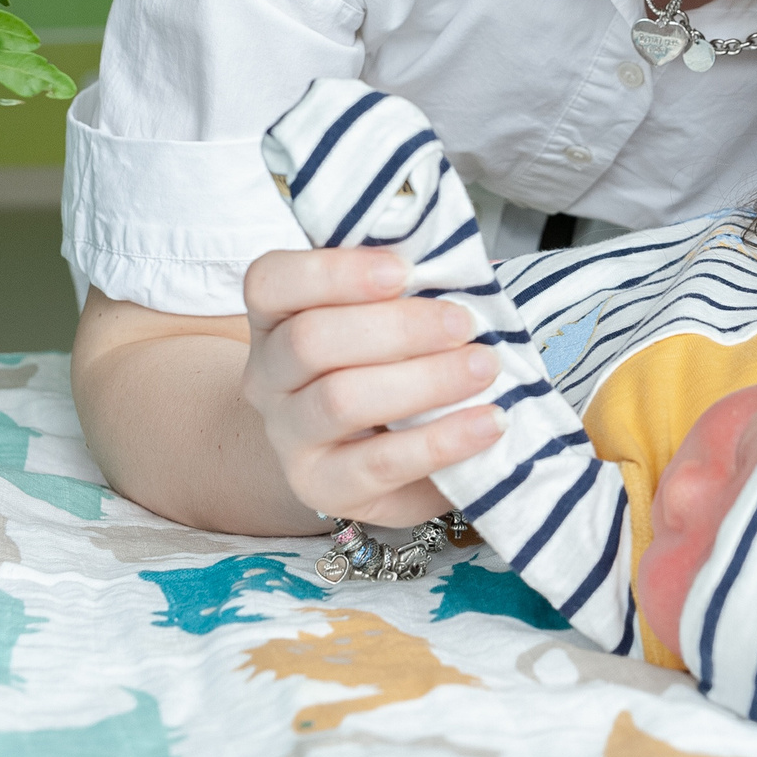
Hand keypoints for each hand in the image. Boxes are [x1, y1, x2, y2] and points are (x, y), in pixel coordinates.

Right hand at [238, 247, 505, 526]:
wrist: (374, 456)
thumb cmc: (388, 367)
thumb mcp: (385, 321)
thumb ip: (402, 293)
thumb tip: (454, 268)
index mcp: (275, 318)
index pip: (271, 282)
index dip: (333, 271)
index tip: (403, 270)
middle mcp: (268, 377)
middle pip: (310, 341)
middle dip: (397, 327)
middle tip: (463, 322)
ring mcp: (289, 437)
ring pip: (339, 401)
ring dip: (423, 380)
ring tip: (484, 367)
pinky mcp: (324, 487)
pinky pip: (380, 463)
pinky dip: (441, 440)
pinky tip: (488, 422)